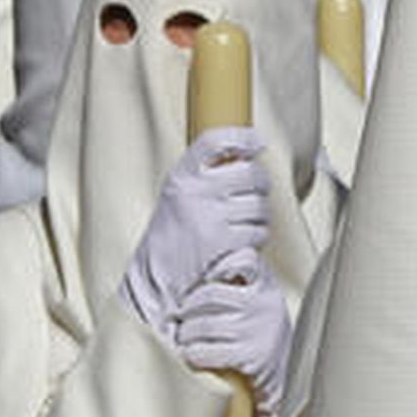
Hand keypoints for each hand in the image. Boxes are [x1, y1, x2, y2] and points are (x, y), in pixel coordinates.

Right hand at [121, 127, 270, 334]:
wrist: (156, 280)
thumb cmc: (172, 237)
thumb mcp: (179, 197)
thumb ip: (205, 178)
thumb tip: (248, 155)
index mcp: (181, 176)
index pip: (214, 141)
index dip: (242, 137)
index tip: (258, 142)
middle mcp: (194, 192)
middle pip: (250, 174)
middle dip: (260, 186)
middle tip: (252, 197)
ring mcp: (209, 217)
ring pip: (259, 206)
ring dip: (260, 217)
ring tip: (243, 225)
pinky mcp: (223, 243)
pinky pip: (258, 233)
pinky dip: (256, 239)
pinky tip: (241, 243)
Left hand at [173, 250, 292, 416]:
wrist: (284, 375)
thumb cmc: (261, 334)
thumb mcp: (259, 302)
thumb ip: (239, 283)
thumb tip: (199, 271)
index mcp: (265, 286)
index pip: (245, 259)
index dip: (221, 264)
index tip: (205, 278)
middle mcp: (264, 304)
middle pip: (210, 293)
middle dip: (187, 307)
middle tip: (179, 316)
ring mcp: (257, 330)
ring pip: (202, 325)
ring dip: (185, 334)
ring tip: (183, 338)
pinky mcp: (250, 356)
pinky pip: (206, 351)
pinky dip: (192, 354)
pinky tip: (192, 355)